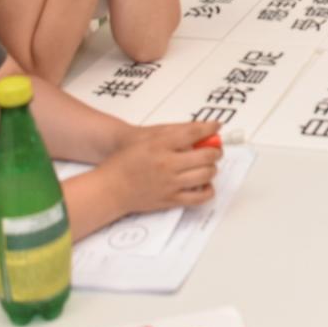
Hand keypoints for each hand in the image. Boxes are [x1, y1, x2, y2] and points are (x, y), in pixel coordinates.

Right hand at [100, 121, 222, 213]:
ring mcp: (170, 183)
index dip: (209, 128)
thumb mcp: (148, 138)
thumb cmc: (125, 161)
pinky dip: (208, 189)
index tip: (216, 126)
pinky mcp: (171, 200)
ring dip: (213, 168)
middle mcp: (167, 164)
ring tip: (209, 165)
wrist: (111, 188)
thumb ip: (174, 133)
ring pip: (206, 175)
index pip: (193, 132)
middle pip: (206, 155)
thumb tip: (197, 129)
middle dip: (216, 151)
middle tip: (215, 149)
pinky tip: (205, 184)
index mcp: (160, 145)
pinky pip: (199, 197)